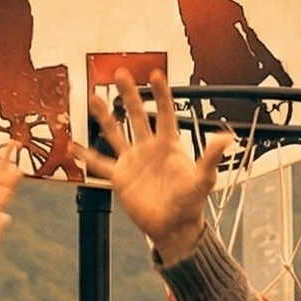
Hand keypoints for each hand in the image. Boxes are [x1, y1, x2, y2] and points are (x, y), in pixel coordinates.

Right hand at [83, 68, 229, 262]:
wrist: (174, 227)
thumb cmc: (190, 203)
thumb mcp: (204, 178)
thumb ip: (212, 157)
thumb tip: (226, 137)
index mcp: (169, 145)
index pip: (165, 113)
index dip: (160, 94)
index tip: (155, 73)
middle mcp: (149, 149)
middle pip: (137, 115)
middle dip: (129, 94)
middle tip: (120, 73)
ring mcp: (133, 161)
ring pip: (116, 132)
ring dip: (105, 116)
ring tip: (94, 97)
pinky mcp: (120, 177)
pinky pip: (100, 164)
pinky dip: (86, 156)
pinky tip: (74, 146)